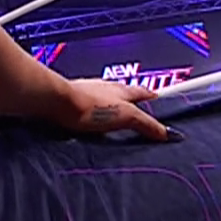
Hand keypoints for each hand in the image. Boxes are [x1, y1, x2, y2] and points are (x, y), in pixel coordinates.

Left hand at [50, 78, 171, 140]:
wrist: (54, 102)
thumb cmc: (87, 105)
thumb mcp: (125, 116)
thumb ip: (146, 124)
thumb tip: (166, 132)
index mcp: (120, 90)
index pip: (141, 92)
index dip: (149, 96)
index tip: (156, 98)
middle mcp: (103, 88)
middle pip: (121, 92)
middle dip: (129, 101)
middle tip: (135, 109)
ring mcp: (85, 93)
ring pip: (102, 98)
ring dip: (108, 106)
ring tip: (111, 117)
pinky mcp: (69, 103)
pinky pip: (84, 108)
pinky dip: (90, 114)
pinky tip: (87, 122)